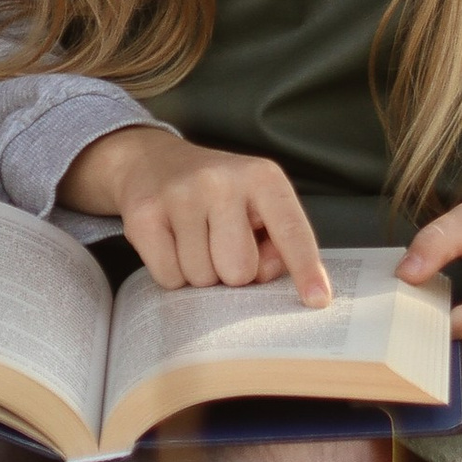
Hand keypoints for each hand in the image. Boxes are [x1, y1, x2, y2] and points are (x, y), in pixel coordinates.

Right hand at [56, 126, 331, 304]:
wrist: (152, 161)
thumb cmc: (219, 196)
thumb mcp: (259, 207)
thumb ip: (276, 244)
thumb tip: (261, 275)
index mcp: (262, 177)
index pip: (291, 231)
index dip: (306, 268)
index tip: (318, 300)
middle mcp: (221, 181)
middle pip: (240, 270)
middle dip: (233, 273)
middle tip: (222, 246)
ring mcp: (179, 195)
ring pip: (202, 278)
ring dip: (201, 273)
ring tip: (195, 240)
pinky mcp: (143, 215)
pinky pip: (170, 279)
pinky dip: (173, 273)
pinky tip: (172, 243)